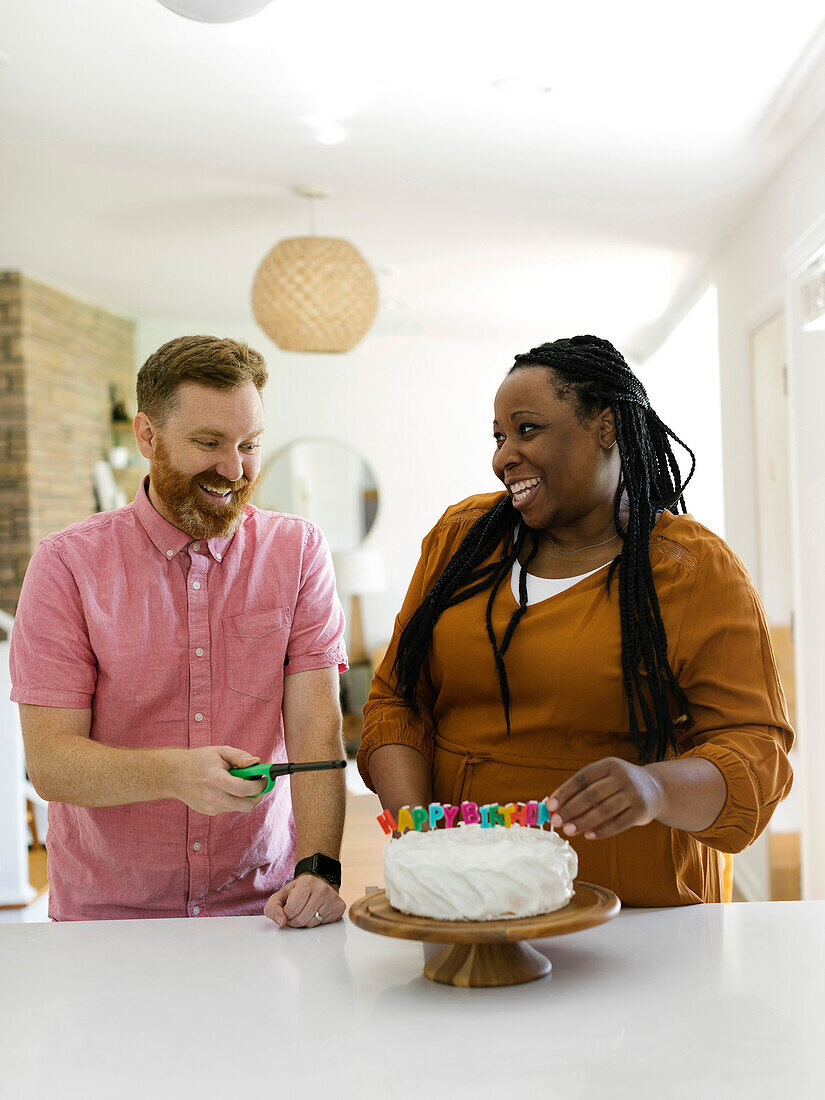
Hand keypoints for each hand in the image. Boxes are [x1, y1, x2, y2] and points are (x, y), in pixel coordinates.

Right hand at [168, 746, 267, 814]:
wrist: (174, 775)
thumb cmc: (199, 761)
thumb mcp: (219, 751)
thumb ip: (239, 756)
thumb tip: (256, 762)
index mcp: (216, 779)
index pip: (244, 789)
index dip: (259, 785)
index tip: (264, 778)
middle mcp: (213, 797)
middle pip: (246, 805)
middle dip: (257, 796)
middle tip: (258, 784)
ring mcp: (210, 807)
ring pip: (239, 807)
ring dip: (244, 797)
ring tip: (237, 782)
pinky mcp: (209, 812)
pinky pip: (229, 808)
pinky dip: (233, 799)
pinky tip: (224, 788)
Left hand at [264, 874, 345, 929]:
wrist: (318, 884)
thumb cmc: (298, 892)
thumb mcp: (281, 896)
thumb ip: (273, 908)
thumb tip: (281, 922)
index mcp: (306, 882)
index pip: (291, 910)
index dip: (286, 915)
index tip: (288, 910)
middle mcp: (321, 888)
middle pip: (301, 919)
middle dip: (295, 921)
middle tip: (296, 913)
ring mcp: (332, 898)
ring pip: (311, 924)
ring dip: (305, 923)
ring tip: (306, 912)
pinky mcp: (339, 907)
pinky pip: (322, 925)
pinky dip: (316, 923)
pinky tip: (316, 912)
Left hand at [546, 757, 664, 839]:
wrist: (656, 789)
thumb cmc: (620, 785)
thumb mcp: (605, 778)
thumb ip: (583, 790)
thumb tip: (556, 807)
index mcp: (609, 765)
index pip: (582, 778)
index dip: (565, 792)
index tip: (550, 805)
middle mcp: (622, 776)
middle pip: (591, 794)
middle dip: (571, 809)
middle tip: (556, 822)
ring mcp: (633, 793)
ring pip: (604, 809)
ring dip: (583, 821)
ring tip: (568, 830)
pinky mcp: (641, 811)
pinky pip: (619, 823)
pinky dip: (602, 830)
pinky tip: (589, 835)